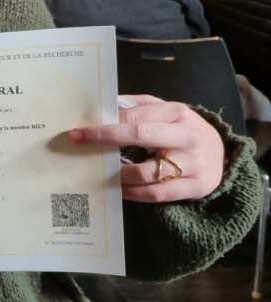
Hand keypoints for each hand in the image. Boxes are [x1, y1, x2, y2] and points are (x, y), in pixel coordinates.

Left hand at [68, 95, 223, 201]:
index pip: (135, 117)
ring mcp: (193, 163)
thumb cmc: (182, 129)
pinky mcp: (196, 187)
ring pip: (146, 172)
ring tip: (97, 172)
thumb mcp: (165, 111)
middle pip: (140, 136)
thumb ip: (136, 108)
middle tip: (79, 145)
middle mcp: (186, 136)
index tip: (79, 130)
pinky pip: (157, 193)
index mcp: (177, 113)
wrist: (222, 154)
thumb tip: (100, 108)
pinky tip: (117, 190)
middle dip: (106, 139)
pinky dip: (133, 193)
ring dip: (117, 174)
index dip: (105, 124)